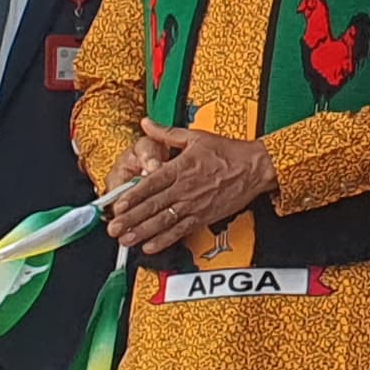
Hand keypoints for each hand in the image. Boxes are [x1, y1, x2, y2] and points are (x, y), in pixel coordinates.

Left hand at [106, 119, 276, 252]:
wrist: (256, 167)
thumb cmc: (228, 151)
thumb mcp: (196, 136)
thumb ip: (167, 133)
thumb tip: (146, 122)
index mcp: (181, 167)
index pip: (151, 183)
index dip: (133, 196)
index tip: (118, 204)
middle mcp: (185, 187)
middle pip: (153, 205)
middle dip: (130, 218)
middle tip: (113, 228)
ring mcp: (194, 204)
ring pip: (164, 221)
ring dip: (143, 232)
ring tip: (126, 239)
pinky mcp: (204, 216)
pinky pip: (181, 230)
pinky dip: (165, 240)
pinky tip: (150, 246)